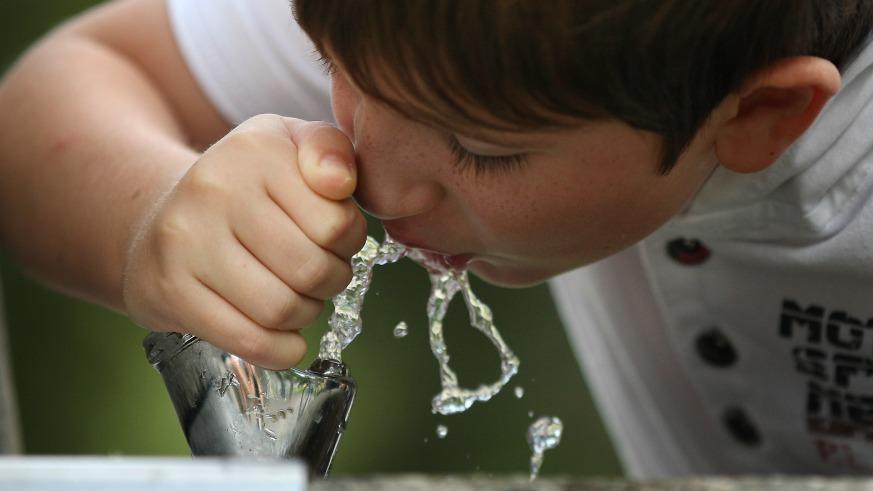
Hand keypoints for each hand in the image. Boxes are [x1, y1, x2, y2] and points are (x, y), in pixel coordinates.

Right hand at [122, 115, 365, 368]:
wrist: (159, 217)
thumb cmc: (245, 185)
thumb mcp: (289, 145)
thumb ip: (330, 150)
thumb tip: (339, 182)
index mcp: (255, 150)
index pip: (336, 223)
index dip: (351, 241)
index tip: (336, 239)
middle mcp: (214, 190)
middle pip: (311, 270)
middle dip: (331, 281)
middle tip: (322, 274)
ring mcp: (186, 243)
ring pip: (281, 309)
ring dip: (306, 314)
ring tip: (299, 296)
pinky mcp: (170, 291)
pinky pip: (246, 339)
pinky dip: (280, 349)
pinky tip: (286, 338)